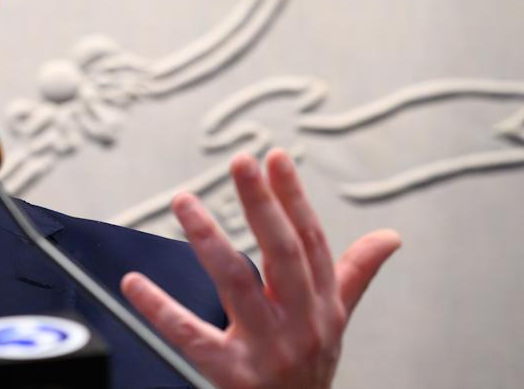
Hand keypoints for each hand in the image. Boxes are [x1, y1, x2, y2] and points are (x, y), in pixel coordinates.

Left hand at [119, 150, 400, 388]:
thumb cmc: (310, 369)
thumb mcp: (336, 321)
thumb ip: (353, 275)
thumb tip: (390, 236)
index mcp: (322, 306)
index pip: (310, 242)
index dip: (294, 198)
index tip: (275, 157)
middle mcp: (300, 324)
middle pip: (283, 255)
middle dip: (263, 205)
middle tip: (241, 162)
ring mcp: (267, 350)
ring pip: (238, 285)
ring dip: (210, 240)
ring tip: (185, 202)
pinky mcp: (232, 374)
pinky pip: (190, 336)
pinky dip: (160, 308)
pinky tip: (133, 282)